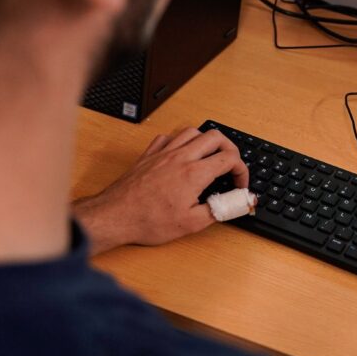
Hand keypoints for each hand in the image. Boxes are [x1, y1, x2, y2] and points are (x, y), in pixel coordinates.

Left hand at [74, 128, 247, 254]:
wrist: (115, 216)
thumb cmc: (148, 221)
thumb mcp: (191, 224)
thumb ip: (219, 210)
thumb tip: (238, 203)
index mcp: (194, 173)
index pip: (230, 159)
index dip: (241, 170)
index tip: (239, 183)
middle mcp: (181, 157)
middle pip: (216, 137)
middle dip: (230, 149)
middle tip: (230, 164)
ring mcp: (163, 153)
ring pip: (193, 131)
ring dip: (206, 141)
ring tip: (209, 157)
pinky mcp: (149, 155)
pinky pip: (168, 137)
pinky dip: (180, 141)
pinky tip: (181, 154)